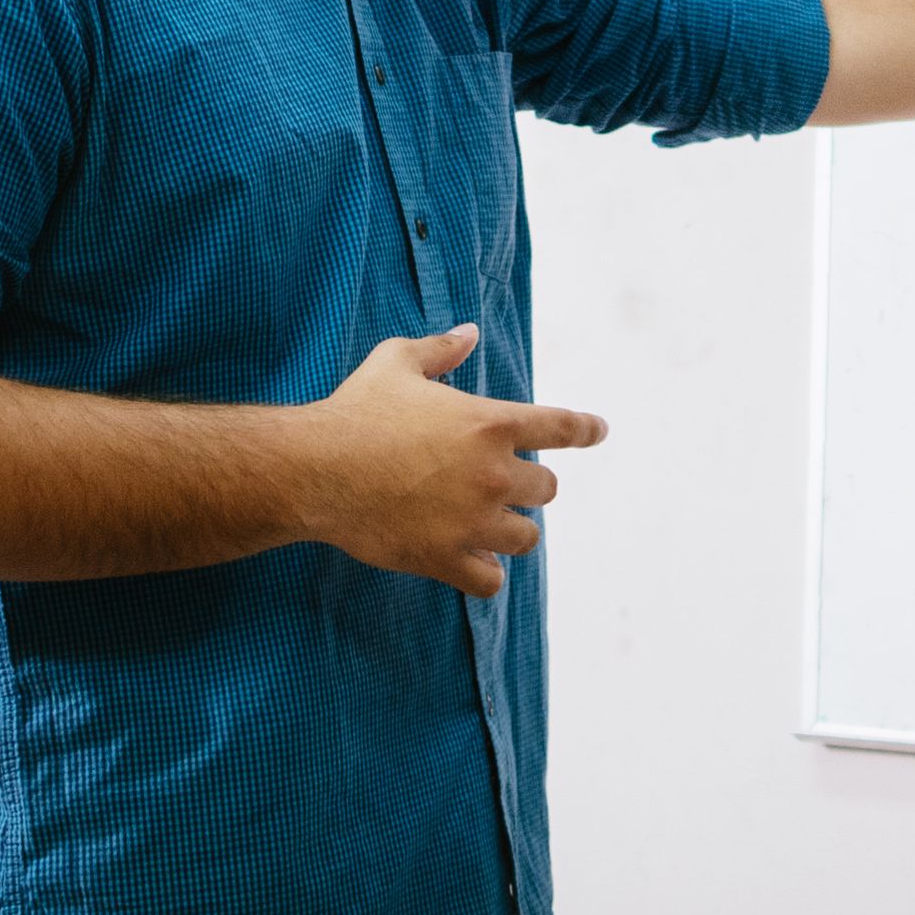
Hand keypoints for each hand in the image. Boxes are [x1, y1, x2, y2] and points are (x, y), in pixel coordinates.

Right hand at [287, 325, 606, 596]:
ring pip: (527, 537)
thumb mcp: (396, 362)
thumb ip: (439, 349)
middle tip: (497, 483)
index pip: (561, 427)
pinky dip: (485, 573)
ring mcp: (473, 521)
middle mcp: (493, 473)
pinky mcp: (446, 558)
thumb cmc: (354, 410)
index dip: (585, 430)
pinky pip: (490, 580)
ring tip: (488, 526)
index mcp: (490, 423)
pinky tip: (471, 564)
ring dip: (512, 530)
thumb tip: (469, 334)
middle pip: (545, 488)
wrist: (314, 468)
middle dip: (526, 485)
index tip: (599, 432)